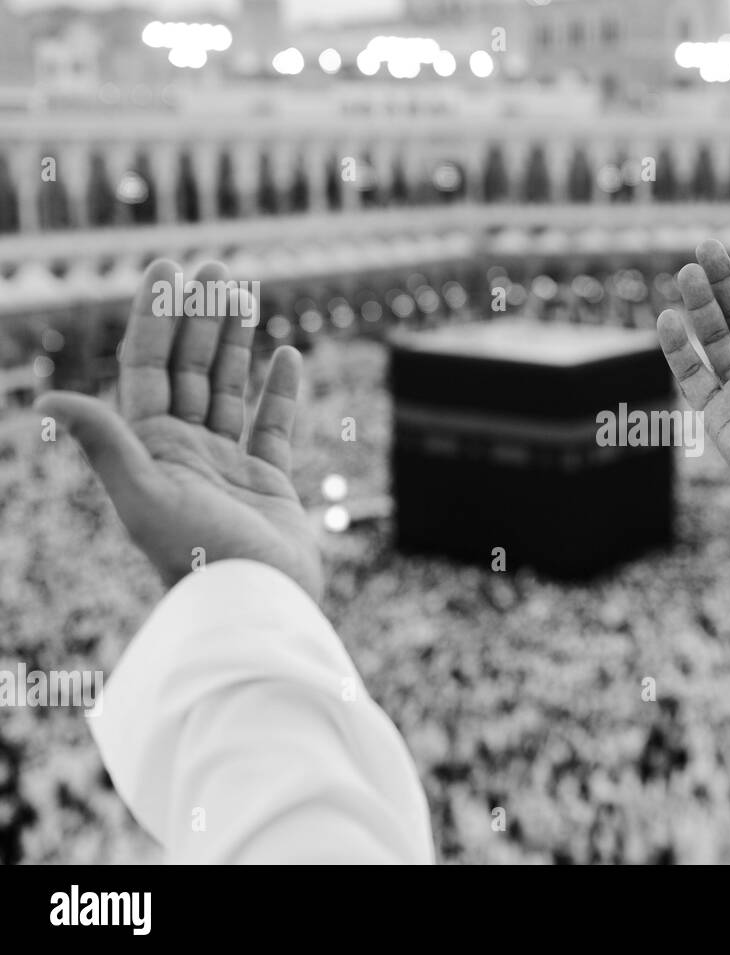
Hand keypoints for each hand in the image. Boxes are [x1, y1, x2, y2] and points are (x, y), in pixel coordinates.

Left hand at [37, 259, 322, 601]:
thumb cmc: (198, 556)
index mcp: (150, 448)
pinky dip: (281, 390)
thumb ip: (107, 443)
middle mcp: (185, 450)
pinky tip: (288, 356)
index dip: (158, 315)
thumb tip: (48, 398)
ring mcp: (227, 464)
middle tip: (217, 266)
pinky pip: (273, 425)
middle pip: (190, 368)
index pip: (149, 366)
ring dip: (236, 341)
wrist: (257, 603)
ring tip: (246, 293)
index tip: (171, 268)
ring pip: (229, 388)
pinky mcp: (268, 482)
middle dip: (201, 315)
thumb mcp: (146, 496)